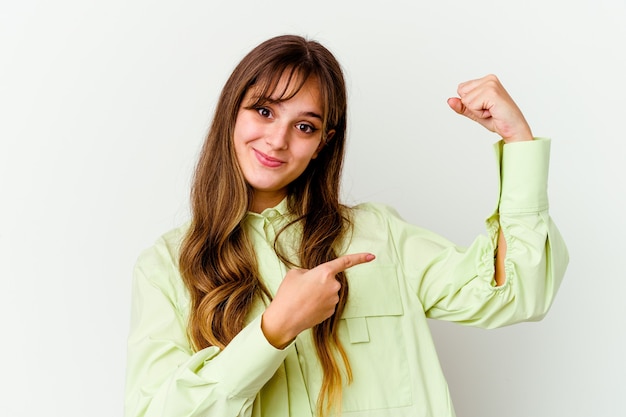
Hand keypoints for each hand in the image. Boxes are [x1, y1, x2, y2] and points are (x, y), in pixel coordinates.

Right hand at [261, 252, 375, 348]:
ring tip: (302, 299)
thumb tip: (314, 277)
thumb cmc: (288, 294)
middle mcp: (333, 286)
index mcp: (324, 272)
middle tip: (304, 288)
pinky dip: (318, 304)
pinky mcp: (331, 312)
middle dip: (320, 282)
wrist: (285, 319)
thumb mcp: (295, 274)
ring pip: (328, 292)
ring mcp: (333, 300)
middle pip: (330, 280)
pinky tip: (307, 307)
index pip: (346, 262)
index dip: (360, 258)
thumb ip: (309, 271)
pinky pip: (327, 303)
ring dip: (318, 293)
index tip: (371, 256)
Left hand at [447, 74, 532, 142]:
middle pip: (461, 92)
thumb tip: (449, 100)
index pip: (461, 89)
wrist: (514, 130)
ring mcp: (491, 84)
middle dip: (471, 106)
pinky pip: (471, 105)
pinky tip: (492, 112)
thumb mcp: (475, 112)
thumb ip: (462, 106)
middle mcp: (489, 79)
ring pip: (466, 100)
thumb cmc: (497, 120)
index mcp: (486, 80)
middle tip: (488, 110)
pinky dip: (479, 114)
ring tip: (491, 111)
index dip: (469, 103)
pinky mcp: (491, 92)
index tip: (485, 107)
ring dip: (476, 111)